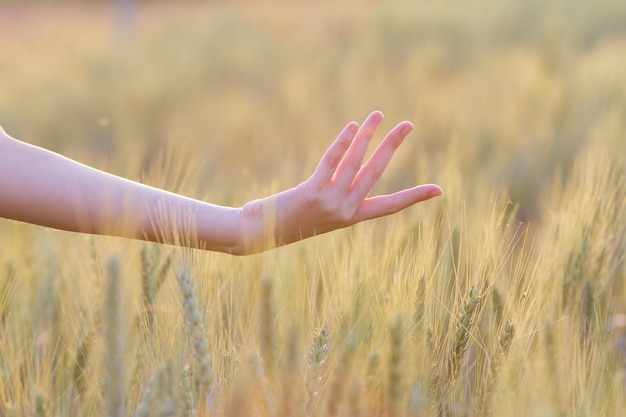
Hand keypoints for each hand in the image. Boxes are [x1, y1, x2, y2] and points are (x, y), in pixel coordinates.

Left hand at [240, 111, 441, 251]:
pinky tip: (352, 126)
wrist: (261, 232)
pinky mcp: (312, 193)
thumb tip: (354, 158)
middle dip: (393, 147)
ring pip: (355, 163)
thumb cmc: (292, 218)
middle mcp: (345, 211)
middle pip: (376, 173)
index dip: (415, 197)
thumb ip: (339, 188)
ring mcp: (330, 202)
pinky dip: (343, 142)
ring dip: (368, 135)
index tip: (439, 190)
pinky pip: (332, 162)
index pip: (391, 206)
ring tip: (377, 115)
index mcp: (352, 217)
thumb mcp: (322, 207)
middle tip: (408, 125)